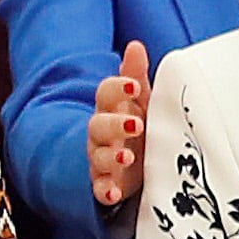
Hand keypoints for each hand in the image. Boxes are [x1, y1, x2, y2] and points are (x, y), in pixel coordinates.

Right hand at [86, 44, 151, 212]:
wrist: (136, 162)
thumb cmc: (139, 125)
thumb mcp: (142, 100)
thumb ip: (135, 75)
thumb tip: (134, 45)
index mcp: (112, 108)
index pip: (106, 93)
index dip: (117, 88)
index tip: (134, 86)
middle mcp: (102, 133)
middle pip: (97, 125)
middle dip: (114, 124)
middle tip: (136, 124)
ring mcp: (101, 158)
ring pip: (97, 156)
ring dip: (109, 156)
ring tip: (126, 156)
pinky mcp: (105, 184)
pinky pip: (99, 188)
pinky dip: (104, 190)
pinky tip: (113, 193)